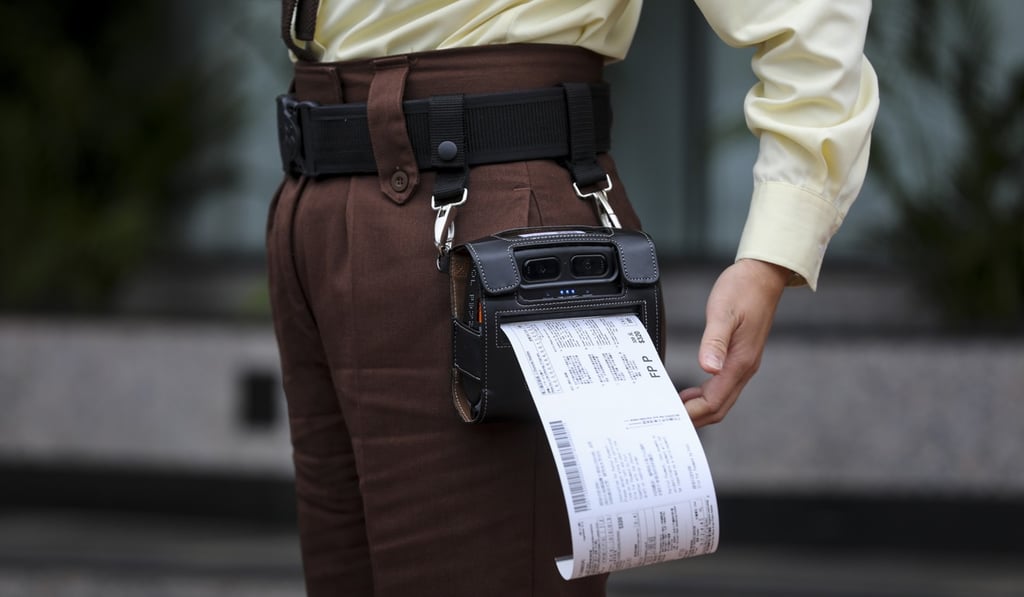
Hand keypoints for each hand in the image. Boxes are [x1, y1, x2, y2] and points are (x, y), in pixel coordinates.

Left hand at [679, 259, 789, 426]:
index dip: (693, 414)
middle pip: (719, 407)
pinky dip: (705, 396)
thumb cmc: (743, 290)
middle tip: (668, 425)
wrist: (763, 276)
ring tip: (674, 412)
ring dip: (699, 409)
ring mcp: (743, 364)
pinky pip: (722, 386)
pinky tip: (689, 393)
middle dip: (695, 419)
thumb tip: (708, 368)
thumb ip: (715, 341)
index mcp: (739, 362)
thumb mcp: (723, 313)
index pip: (714, 401)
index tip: (672, 420)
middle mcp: (744, 368)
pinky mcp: (740, 357)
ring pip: (721, 399)